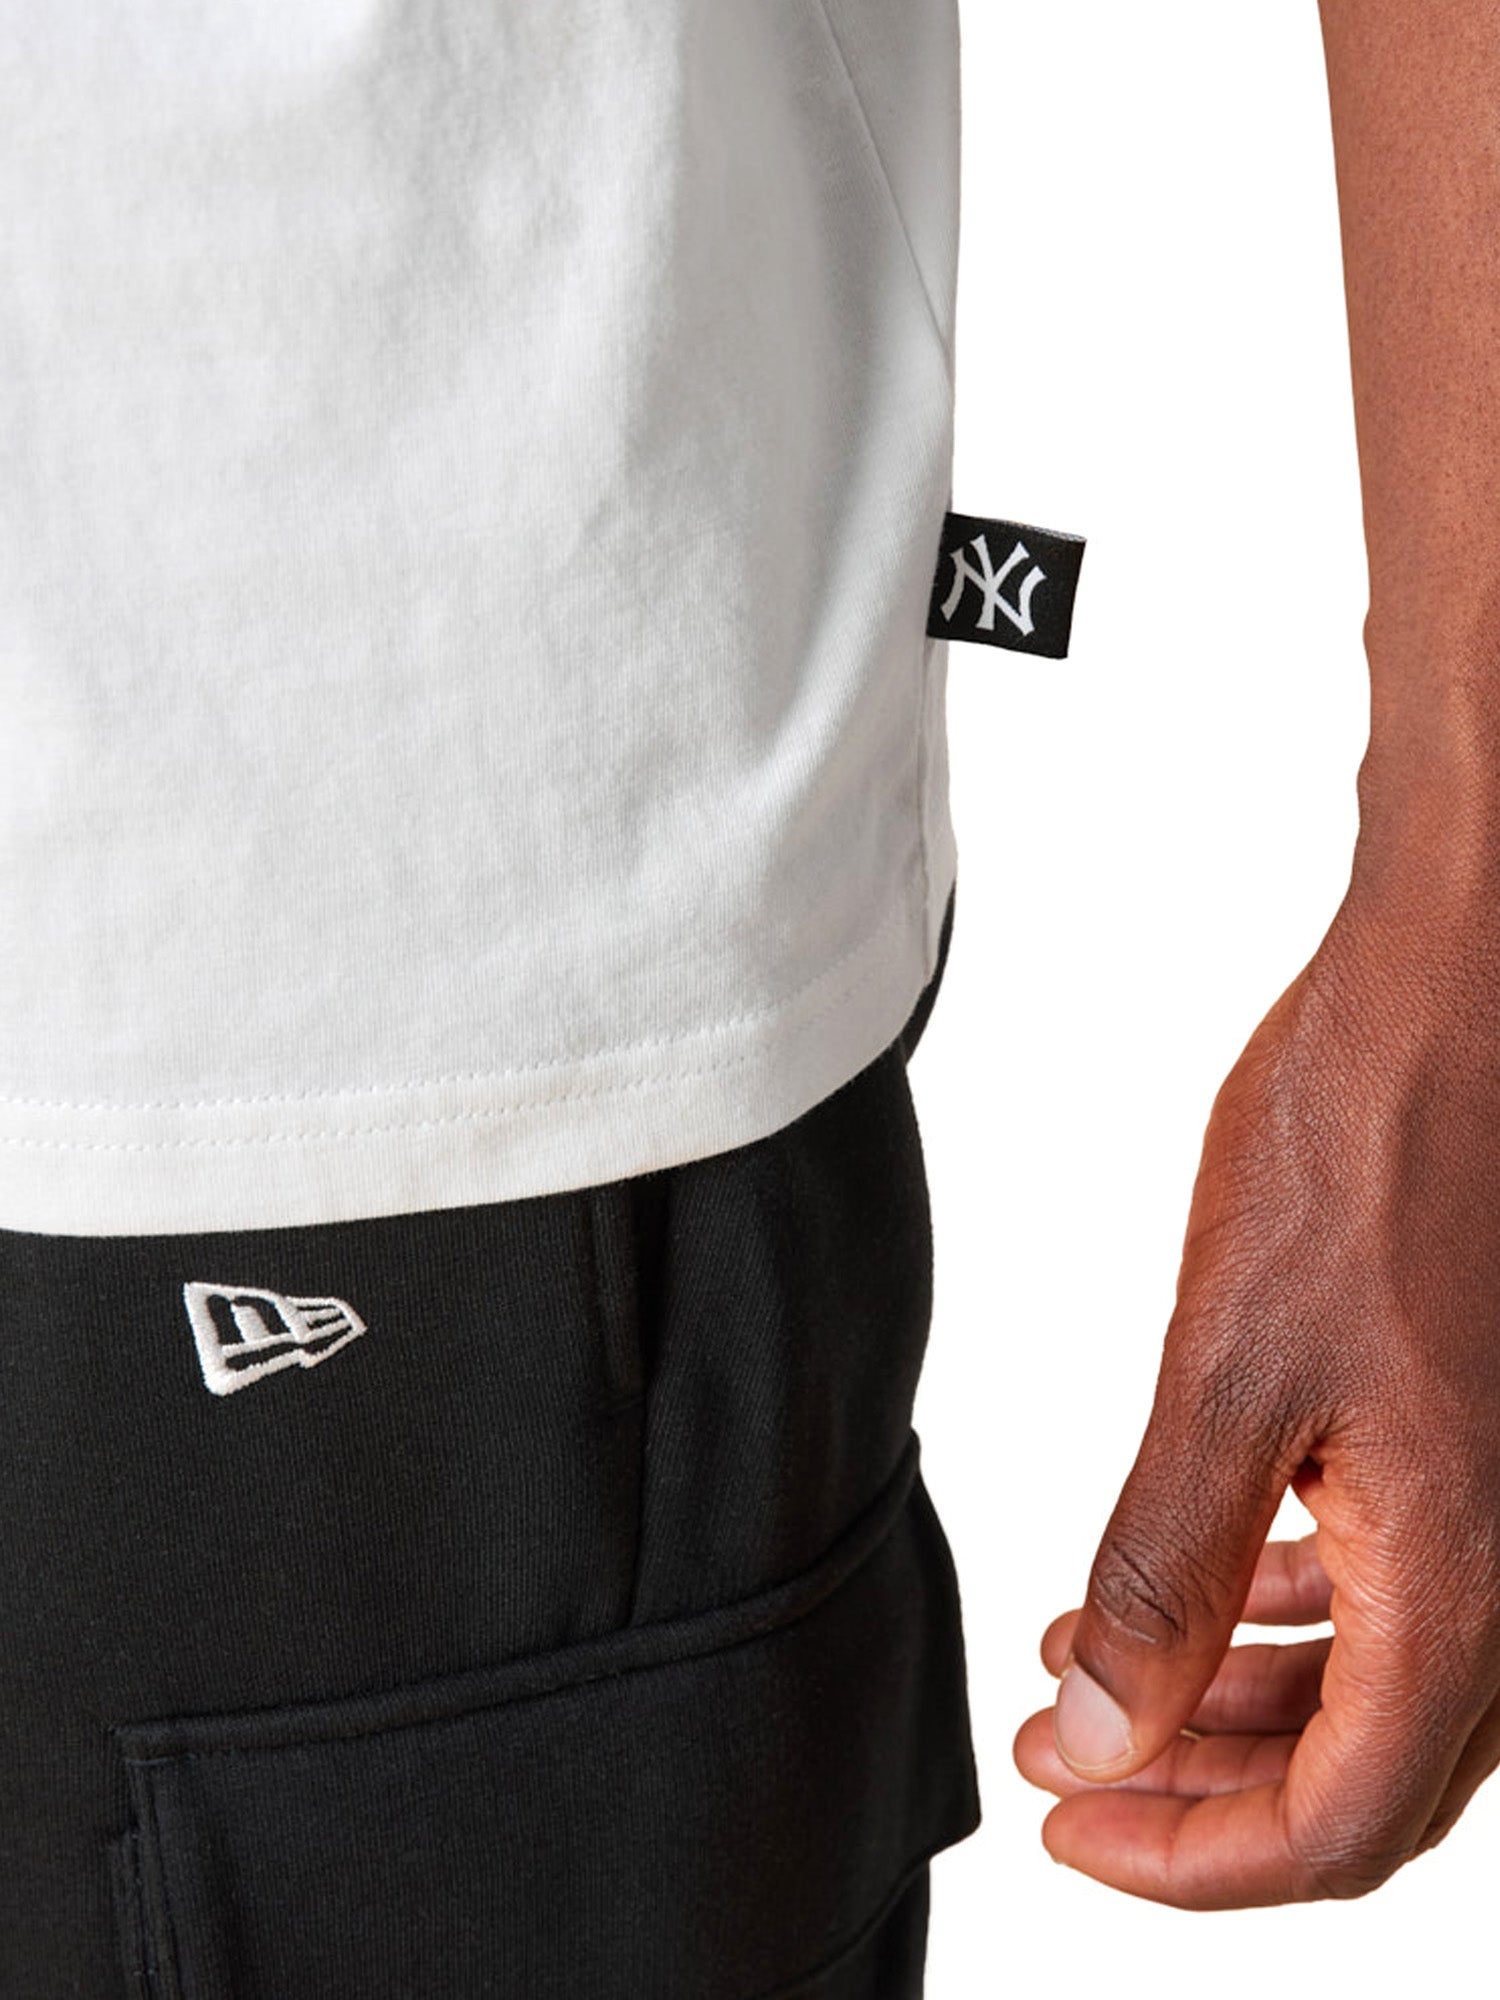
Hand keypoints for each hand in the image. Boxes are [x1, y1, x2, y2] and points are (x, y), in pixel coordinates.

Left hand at [1012, 880, 1499, 1906]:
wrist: (1461, 988)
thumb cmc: (1365, 1138)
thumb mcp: (1230, 1367)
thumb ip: (1166, 1569)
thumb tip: (1104, 1735)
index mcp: (1469, 1577)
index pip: (1338, 1820)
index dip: (1192, 1858)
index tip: (1067, 1822)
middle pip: (1362, 1770)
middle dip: (1201, 1787)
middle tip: (1069, 1761)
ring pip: (1377, 1677)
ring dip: (1233, 1696)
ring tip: (1095, 1667)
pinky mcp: (1476, 1431)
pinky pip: (1393, 1579)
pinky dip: (1285, 1605)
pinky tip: (1205, 1574)